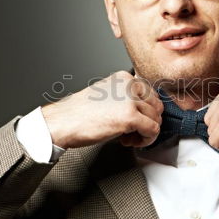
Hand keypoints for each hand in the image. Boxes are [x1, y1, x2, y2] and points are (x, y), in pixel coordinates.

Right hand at [41, 71, 162, 148]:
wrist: (62, 122)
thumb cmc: (80, 113)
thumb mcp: (108, 96)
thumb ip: (127, 97)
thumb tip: (146, 110)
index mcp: (124, 77)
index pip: (151, 94)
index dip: (146, 111)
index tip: (137, 120)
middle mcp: (129, 85)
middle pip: (156, 106)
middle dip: (148, 122)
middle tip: (134, 131)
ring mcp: (131, 100)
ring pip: (156, 119)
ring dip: (145, 133)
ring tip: (129, 138)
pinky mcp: (130, 116)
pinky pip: (152, 130)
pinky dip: (146, 140)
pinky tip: (131, 141)